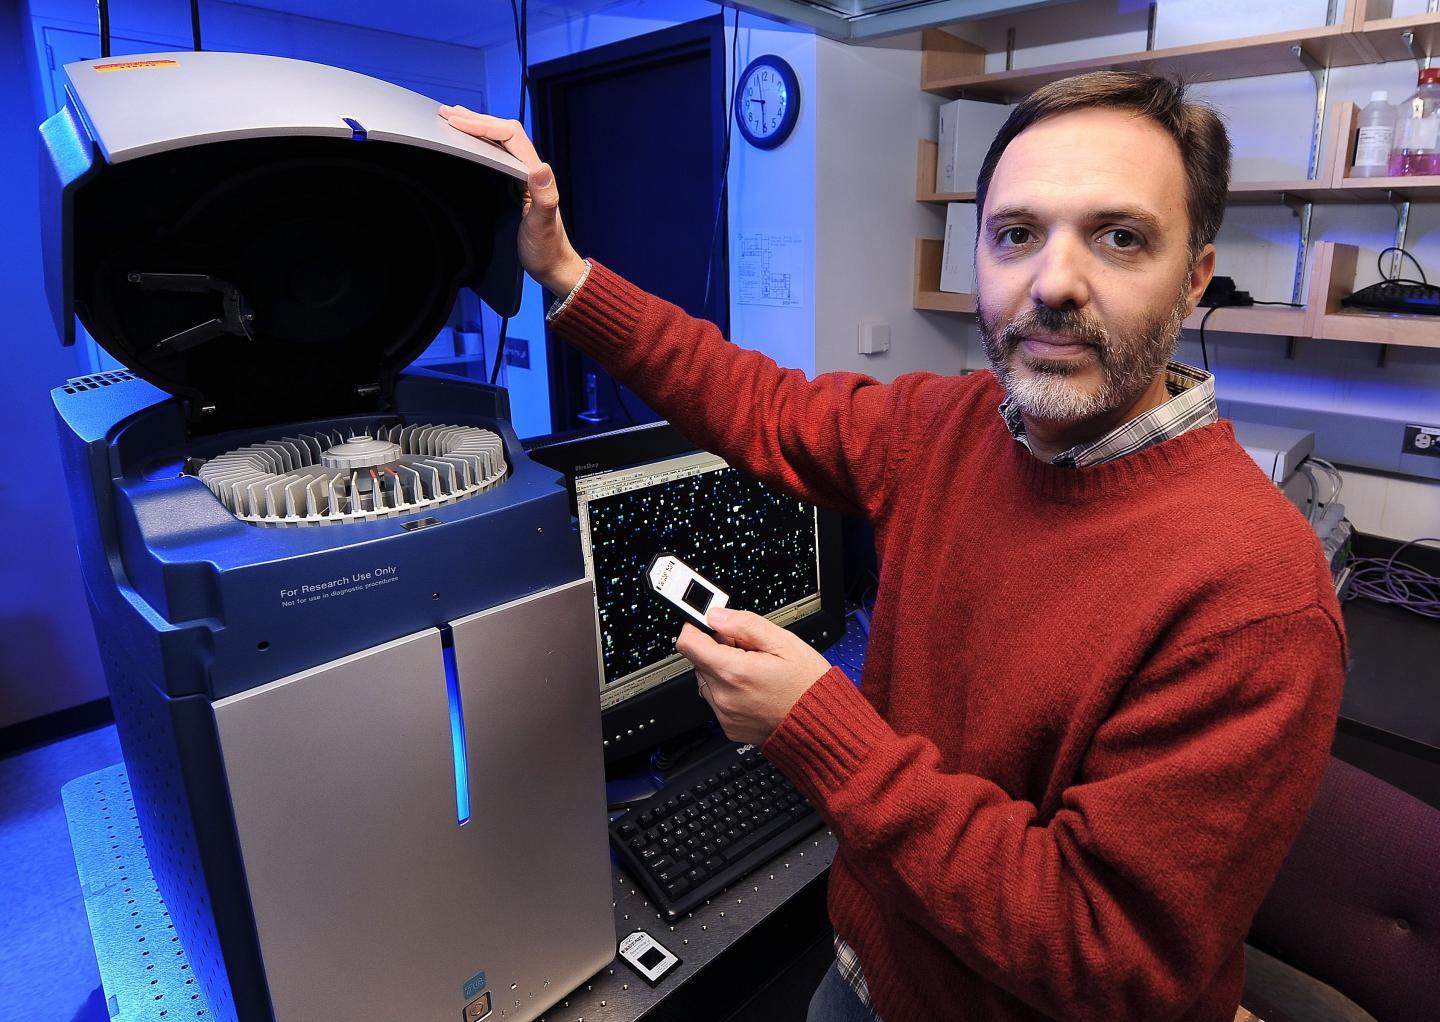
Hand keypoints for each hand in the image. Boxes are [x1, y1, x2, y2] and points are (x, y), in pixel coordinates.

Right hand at [437, 106, 586, 295]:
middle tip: (445, 113)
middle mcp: (530, 169)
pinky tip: (467, 144)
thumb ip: (545, 197)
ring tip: (451, 119)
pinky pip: (496, 155)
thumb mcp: (543, 226)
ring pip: (499, 141)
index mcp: (534, 173)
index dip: (483, 124)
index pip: (509, 135)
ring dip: (476, 127)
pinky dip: (479, 143)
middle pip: (503, 132)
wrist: (553, 265)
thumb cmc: (548, 248)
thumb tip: (541, 167)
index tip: (457, 122)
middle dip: (475, 120)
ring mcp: (522, 176)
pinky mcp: (514, 185)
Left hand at [676, 608, 833, 746]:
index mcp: (734, 672)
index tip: (709, 624)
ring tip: (755, 671)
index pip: (688, 643)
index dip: (697, 628)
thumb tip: (716, 616)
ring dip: (723, 670)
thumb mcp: (784, 643)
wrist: (822, 726)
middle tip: (749, 650)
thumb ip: (745, 625)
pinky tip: (754, 689)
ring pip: (707, 680)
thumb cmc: (808, 686)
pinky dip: (729, 691)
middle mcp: (724, 696)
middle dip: (718, 649)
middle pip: (698, 660)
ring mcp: (725, 715)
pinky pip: (718, 701)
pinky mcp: (730, 727)